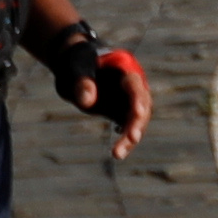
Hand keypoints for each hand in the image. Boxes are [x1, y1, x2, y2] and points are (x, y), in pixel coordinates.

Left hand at [72, 45, 155, 163]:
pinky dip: (124, 142)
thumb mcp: (75, 70)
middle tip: (132, 138)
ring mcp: (129, 101)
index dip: (138, 98)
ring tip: (118, 153)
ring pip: (136, 121)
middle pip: (142, 105)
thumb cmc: (77, 64)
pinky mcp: (123, 114)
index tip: (138, 113)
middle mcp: (132, 86)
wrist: (77, 69)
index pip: (135, 84)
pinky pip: (128, 129)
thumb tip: (88, 101)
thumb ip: (82, 83)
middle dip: (138, 122)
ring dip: (130, 138)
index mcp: (125, 69)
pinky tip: (118, 153)